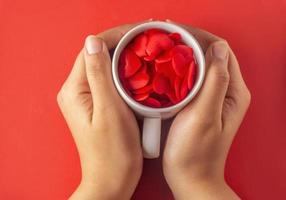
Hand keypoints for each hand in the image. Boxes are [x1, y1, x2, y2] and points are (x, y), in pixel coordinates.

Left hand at [57, 24, 142, 199]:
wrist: (112, 180)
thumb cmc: (113, 153)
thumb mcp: (108, 111)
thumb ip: (100, 75)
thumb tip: (93, 41)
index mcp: (75, 90)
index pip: (91, 50)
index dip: (115, 36)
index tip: (140, 31)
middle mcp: (76, 91)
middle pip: (98, 56)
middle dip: (122, 44)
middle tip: (148, 38)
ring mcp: (87, 98)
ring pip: (105, 67)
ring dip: (125, 56)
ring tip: (147, 49)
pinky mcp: (98, 104)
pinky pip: (110, 80)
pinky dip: (125, 71)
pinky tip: (141, 69)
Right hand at [163, 20, 250, 199]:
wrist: (189, 177)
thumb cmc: (195, 152)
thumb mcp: (205, 116)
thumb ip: (215, 81)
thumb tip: (218, 48)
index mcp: (233, 91)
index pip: (220, 50)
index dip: (198, 36)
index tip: (174, 30)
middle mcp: (226, 90)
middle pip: (211, 54)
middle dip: (188, 40)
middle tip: (163, 35)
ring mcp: (213, 97)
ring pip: (200, 64)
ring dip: (182, 52)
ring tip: (161, 45)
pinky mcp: (199, 103)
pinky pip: (191, 77)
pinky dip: (178, 68)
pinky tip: (163, 66)